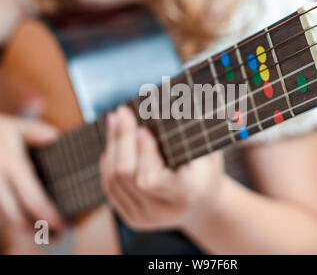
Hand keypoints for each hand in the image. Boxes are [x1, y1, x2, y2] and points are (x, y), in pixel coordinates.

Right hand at [0, 107, 64, 231]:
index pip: (34, 200)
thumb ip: (37, 132)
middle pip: (17, 219)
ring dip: (18, 228)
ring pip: (0, 222)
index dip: (50, 217)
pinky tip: (10, 219)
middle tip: (52, 233)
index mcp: (10, 164)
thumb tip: (55, 136)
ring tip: (35, 228)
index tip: (64, 225)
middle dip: (36, 230)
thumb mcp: (16, 127)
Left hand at [100, 106, 224, 230]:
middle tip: (122, 112)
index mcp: (185, 195)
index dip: (143, 153)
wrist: (203, 205)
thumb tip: (171, 98)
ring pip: (114, 178)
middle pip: (126, 175)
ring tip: (116, 120)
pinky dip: (109, 160)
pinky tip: (114, 142)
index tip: (143, 128)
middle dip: (122, 140)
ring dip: (112, 146)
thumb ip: (190, 130)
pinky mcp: (131, 216)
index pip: (150, 179)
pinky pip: (110, 186)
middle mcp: (161, 212)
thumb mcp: (207, 149)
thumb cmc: (206, 168)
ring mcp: (143, 217)